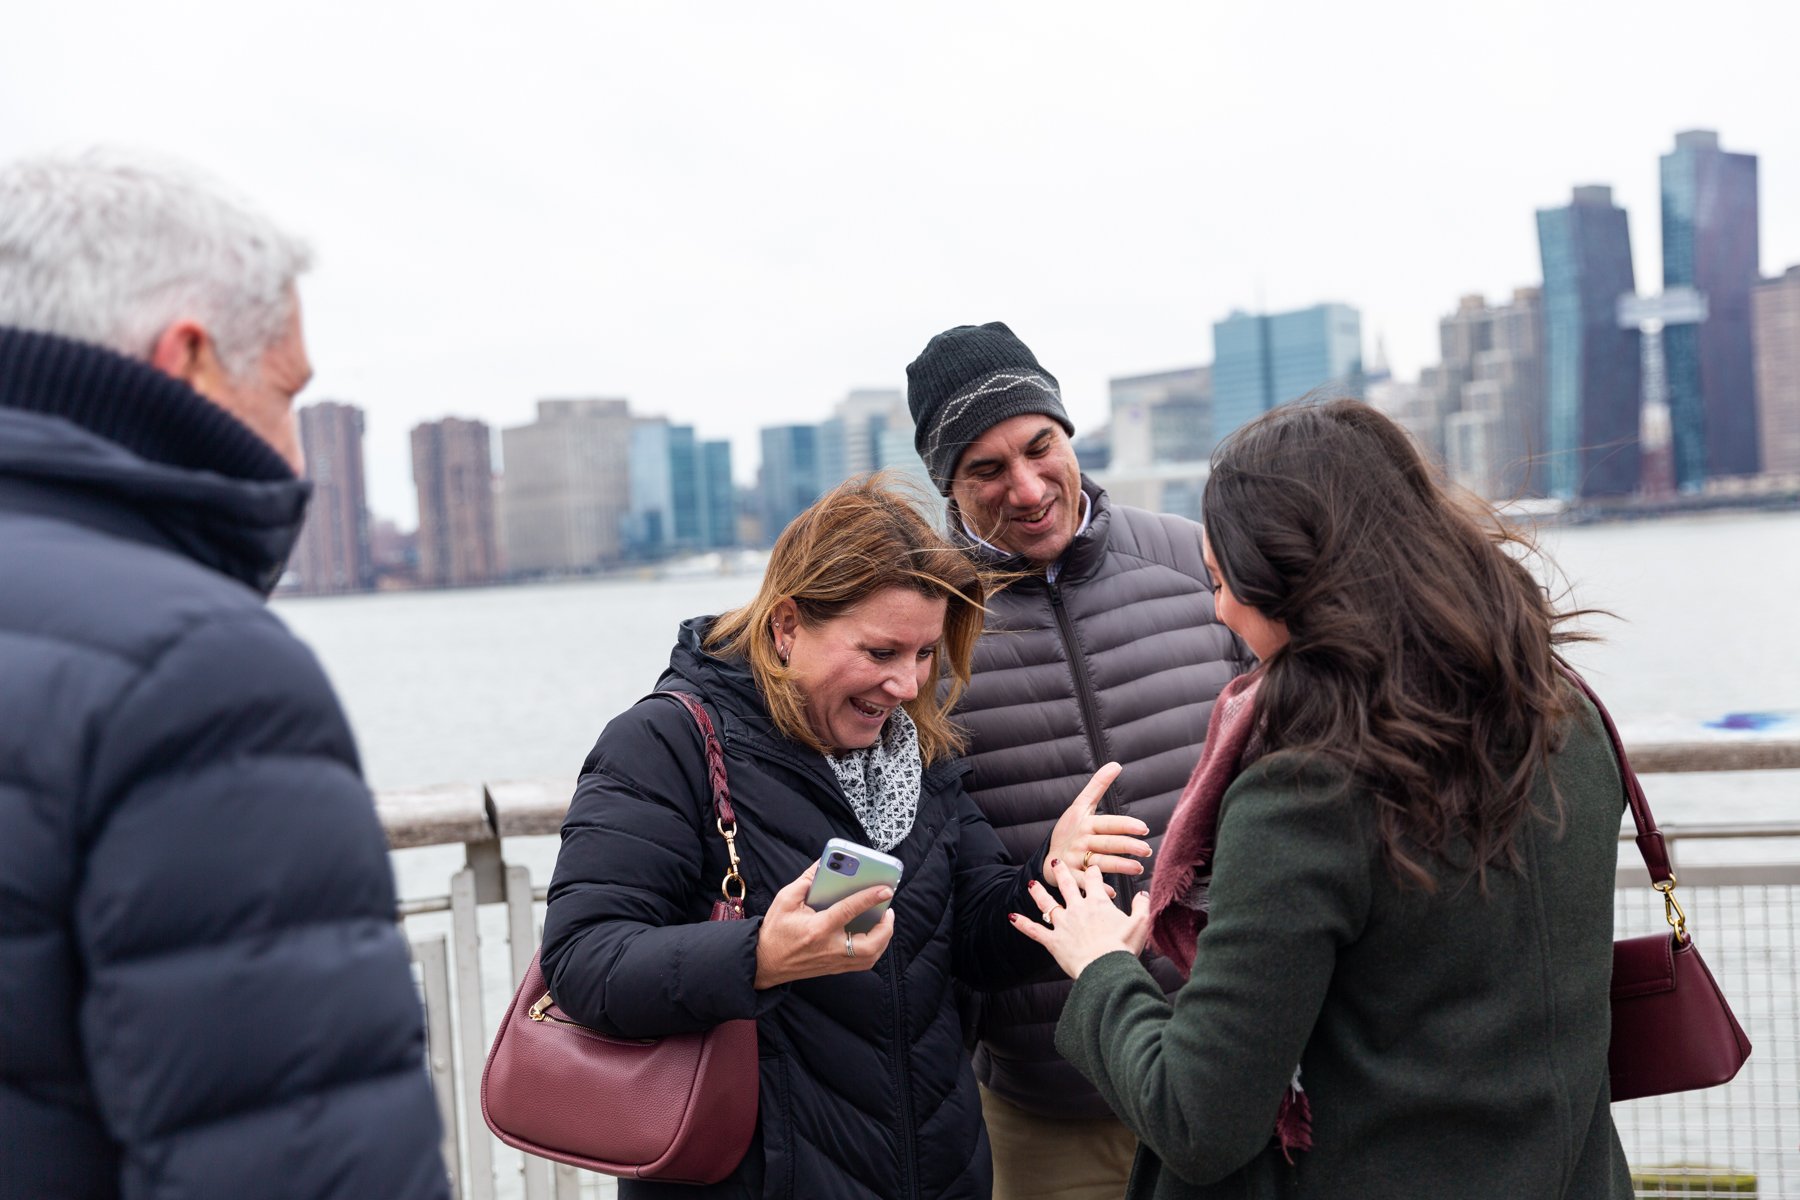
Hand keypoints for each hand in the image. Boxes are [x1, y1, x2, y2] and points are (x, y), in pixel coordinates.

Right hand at [754, 862, 894, 988]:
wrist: (763, 963)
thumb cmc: (774, 930)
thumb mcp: (785, 900)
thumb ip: (806, 880)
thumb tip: (824, 864)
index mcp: (817, 928)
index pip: (848, 911)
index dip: (869, 898)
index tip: (885, 888)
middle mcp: (828, 948)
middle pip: (869, 945)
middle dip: (885, 928)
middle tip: (888, 910)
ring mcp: (833, 962)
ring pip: (869, 957)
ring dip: (883, 939)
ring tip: (884, 921)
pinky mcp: (834, 969)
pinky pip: (862, 963)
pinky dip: (874, 949)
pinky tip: (873, 935)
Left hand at [1009, 856, 1150, 978]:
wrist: (1106, 968)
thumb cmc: (1124, 948)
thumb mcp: (1140, 924)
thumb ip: (1142, 907)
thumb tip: (1144, 894)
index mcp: (1098, 903)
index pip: (1095, 880)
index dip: (1094, 871)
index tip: (1092, 866)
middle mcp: (1078, 908)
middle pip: (1067, 885)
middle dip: (1061, 872)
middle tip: (1055, 861)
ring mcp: (1063, 924)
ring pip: (1047, 904)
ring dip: (1038, 893)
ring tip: (1031, 884)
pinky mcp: (1053, 941)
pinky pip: (1035, 931)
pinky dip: (1022, 924)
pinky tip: (1011, 917)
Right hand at [1045, 762, 1150, 882]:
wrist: (1047, 854)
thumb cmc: (1071, 829)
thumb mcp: (1080, 806)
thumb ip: (1098, 785)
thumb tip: (1116, 764)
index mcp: (1086, 824)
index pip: (1108, 824)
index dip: (1125, 825)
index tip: (1143, 828)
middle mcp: (1080, 841)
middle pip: (1106, 844)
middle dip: (1126, 847)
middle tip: (1146, 850)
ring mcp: (1074, 859)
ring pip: (1098, 862)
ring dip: (1118, 867)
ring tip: (1138, 869)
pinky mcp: (1069, 875)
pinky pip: (1083, 882)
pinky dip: (1096, 887)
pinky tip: (1112, 892)